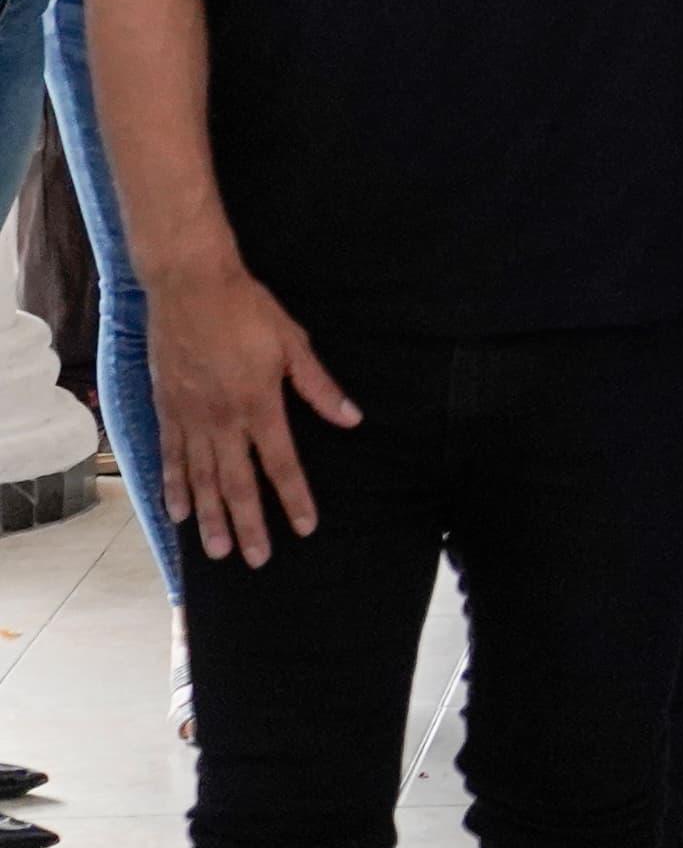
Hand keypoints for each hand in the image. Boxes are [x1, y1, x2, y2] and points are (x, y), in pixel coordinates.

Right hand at [148, 257, 359, 565]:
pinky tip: (177, 512)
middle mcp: (223, 420)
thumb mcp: (293, 344)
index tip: (306, 527)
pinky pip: (170, 458)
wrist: (190, 288)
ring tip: (216, 552)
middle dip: (249, 524)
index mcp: (260, 405)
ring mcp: (190, 418)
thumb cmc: (248, 311)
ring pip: (201, 479)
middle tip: (257, 559)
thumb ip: (319, 387)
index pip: (281, 463)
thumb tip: (352, 419)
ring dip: (210, 518)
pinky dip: (174, 488)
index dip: (295, 497)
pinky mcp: (167, 410)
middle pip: (238, 483)